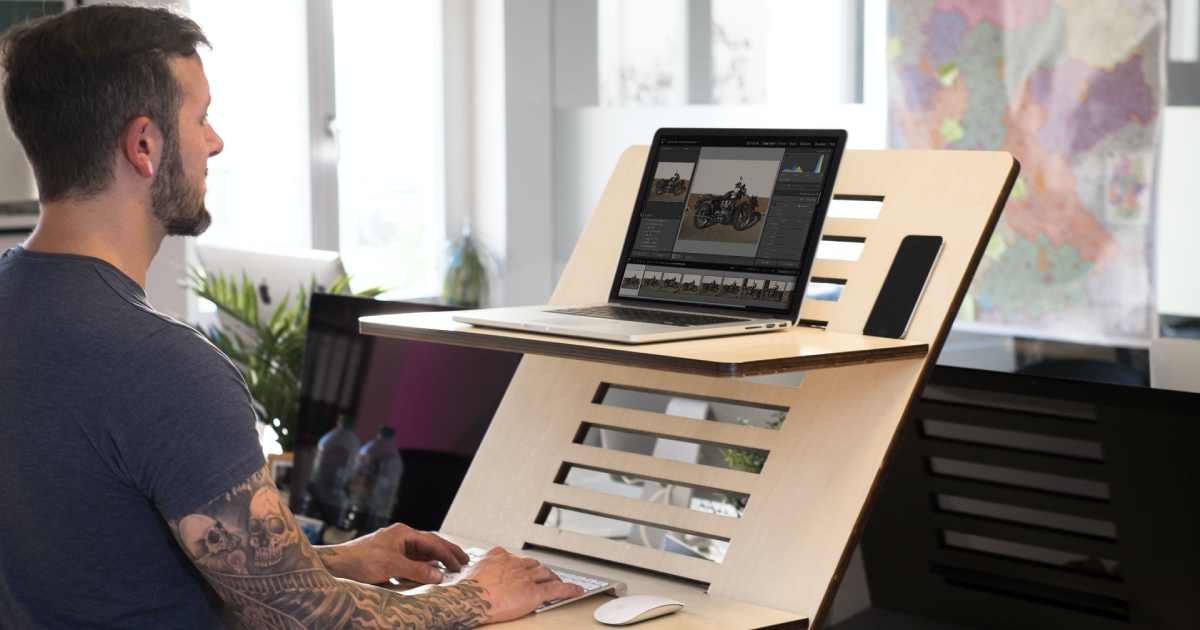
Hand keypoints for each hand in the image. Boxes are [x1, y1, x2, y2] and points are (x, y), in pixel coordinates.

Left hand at [316, 523, 469, 584]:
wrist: (336, 566)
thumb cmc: (360, 561)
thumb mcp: (391, 566)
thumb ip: (416, 570)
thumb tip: (439, 575)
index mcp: (403, 533)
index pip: (432, 543)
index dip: (448, 554)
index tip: (460, 565)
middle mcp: (400, 537)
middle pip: (429, 544)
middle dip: (447, 552)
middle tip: (464, 561)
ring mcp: (394, 547)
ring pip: (421, 552)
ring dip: (436, 559)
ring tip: (451, 566)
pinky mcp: (388, 558)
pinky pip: (411, 560)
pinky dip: (424, 565)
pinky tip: (429, 571)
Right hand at [456, 547, 583, 623]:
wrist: (471, 598)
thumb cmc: (467, 589)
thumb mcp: (471, 570)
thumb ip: (481, 569)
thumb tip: (477, 574)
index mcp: (500, 556)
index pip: (516, 558)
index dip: (521, 565)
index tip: (522, 568)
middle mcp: (515, 564)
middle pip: (533, 565)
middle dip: (539, 570)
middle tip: (543, 576)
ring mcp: (526, 578)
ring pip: (546, 574)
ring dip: (553, 578)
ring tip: (559, 582)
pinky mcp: (534, 593)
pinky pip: (557, 589)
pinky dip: (569, 589)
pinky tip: (577, 591)